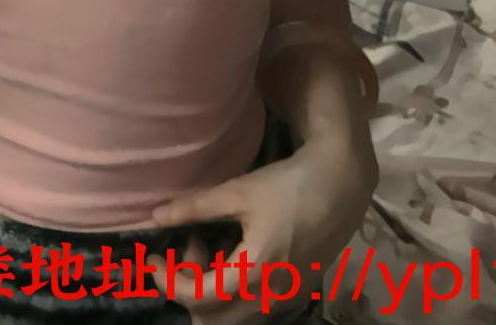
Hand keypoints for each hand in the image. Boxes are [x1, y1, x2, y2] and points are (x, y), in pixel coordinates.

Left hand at [142, 131, 378, 323]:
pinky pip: (254, 307)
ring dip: (212, 290)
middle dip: (190, 288)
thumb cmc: (289, 185)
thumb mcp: (239, 191)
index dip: (169, 281)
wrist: (342, 183)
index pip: (199, 298)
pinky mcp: (297, 292)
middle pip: (213, 320)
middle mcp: (271, 297)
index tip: (152, 258)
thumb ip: (196, 207)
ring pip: (234, 316)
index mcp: (254, 274)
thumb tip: (156, 216)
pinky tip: (236, 251)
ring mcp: (286, 299)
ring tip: (211, 244)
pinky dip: (234, 289)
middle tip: (188, 247)